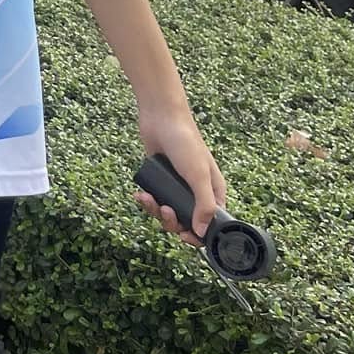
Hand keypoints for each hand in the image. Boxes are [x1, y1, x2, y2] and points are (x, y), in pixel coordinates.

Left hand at [135, 104, 227, 244]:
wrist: (161, 117)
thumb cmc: (185, 142)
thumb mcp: (198, 175)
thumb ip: (203, 205)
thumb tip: (201, 232)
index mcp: (214, 193)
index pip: (211, 225)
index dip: (198, 235)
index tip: (184, 236)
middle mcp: (197, 192)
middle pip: (187, 223)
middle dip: (172, 222)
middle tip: (164, 211)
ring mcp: (177, 187)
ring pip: (168, 213)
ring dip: (156, 211)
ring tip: (148, 199)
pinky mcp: (160, 181)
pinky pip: (155, 200)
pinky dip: (147, 201)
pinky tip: (140, 195)